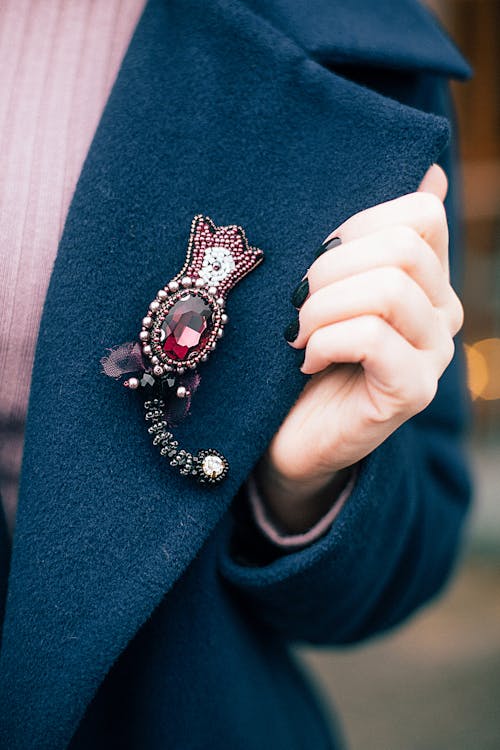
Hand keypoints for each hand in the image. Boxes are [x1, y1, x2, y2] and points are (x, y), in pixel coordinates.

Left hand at [256, 165, 463, 532]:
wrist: (286, 432)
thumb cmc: (299, 350)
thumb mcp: (321, 285)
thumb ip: (361, 237)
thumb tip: (432, 170)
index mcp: (424, 277)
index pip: (423, 213)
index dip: (360, 223)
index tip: (317, 256)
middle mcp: (441, 312)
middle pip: (403, 248)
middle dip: (329, 270)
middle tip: (294, 303)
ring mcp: (434, 354)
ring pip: (389, 290)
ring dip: (322, 308)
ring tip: (295, 334)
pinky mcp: (413, 392)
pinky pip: (373, 338)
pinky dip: (325, 342)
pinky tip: (306, 360)